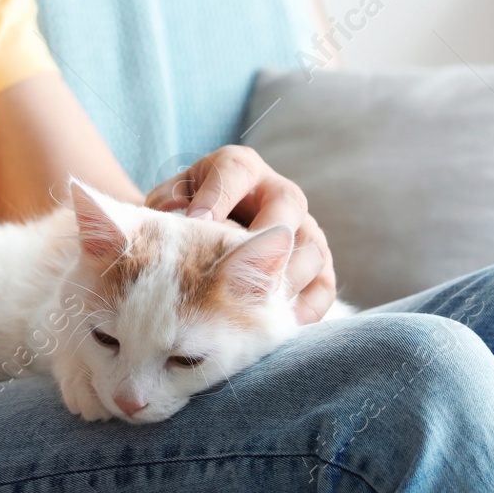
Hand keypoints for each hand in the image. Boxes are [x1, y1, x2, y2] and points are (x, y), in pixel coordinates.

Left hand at [145, 146, 336, 323]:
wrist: (220, 229)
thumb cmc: (194, 211)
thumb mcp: (177, 196)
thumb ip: (169, 200)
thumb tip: (171, 214)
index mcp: (242, 168)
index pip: (235, 172)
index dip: (217, 196)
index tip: (196, 222)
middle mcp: (280, 193)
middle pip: (286, 205)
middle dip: (264, 238)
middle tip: (238, 270)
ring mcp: (306, 229)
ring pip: (311, 248)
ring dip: (288, 277)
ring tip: (258, 302)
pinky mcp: (319, 266)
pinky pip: (324, 287)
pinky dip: (307, 308)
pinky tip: (280, 324)